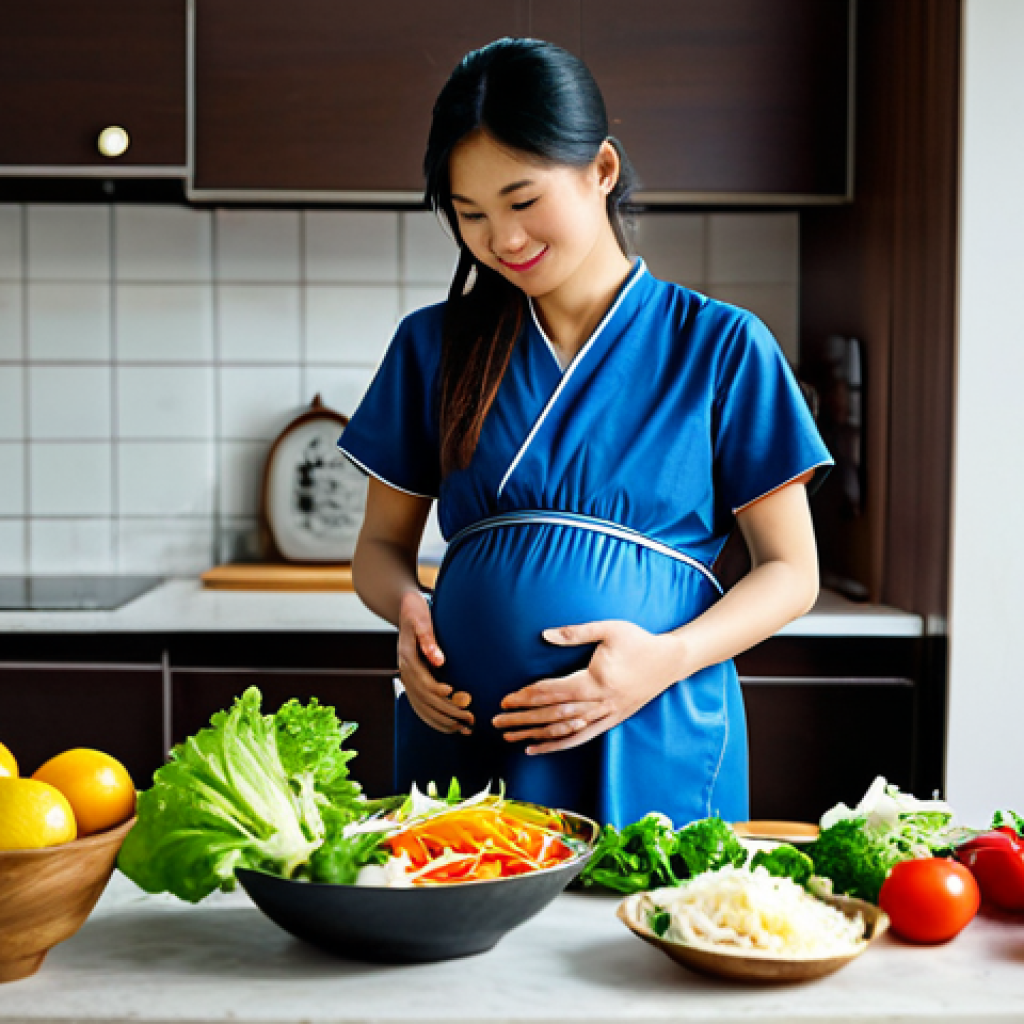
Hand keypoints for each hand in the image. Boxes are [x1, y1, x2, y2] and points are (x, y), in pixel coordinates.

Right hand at [397, 590, 473, 734]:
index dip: (441, 693)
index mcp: (408, 660)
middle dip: (449, 712)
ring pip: (423, 708)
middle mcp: (406, 672)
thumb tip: (439, 661)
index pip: (425, 684)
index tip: (460, 697)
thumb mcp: (422, 620)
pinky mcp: (413, 682)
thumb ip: (429, 640)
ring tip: (464, 729)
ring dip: (443, 721)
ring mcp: (408, 679)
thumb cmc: (417, 612)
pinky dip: (435, 718)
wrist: (404, 609)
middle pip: (426, 700)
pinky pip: (421, 707)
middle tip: (471, 718)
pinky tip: (450, 725)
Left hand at [491, 620, 686, 754]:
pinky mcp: (612, 720)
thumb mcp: (609, 628)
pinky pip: (582, 737)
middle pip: (555, 714)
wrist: (671, 660)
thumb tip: (544, 634)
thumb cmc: (638, 640)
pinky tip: (538, 747)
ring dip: (537, 734)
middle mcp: (601, 702)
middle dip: (524, 719)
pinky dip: (559, 744)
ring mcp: (608, 714)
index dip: (528, 696)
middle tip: (497, 722)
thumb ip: (576, 632)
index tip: (506, 700)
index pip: (555, 692)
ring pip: (566, 730)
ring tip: (511, 738)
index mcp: (597, 680)